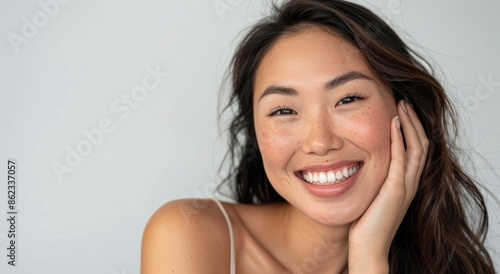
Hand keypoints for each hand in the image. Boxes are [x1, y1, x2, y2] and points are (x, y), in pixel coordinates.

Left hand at [348, 101, 428, 272]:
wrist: (367, 247)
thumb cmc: (365, 223)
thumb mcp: (371, 194)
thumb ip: (372, 178)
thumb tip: (358, 162)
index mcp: (404, 183)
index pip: (415, 149)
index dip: (411, 129)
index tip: (400, 111)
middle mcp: (410, 182)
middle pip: (420, 144)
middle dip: (413, 121)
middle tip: (403, 101)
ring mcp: (405, 186)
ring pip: (415, 147)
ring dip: (409, 124)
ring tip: (401, 105)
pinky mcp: (396, 190)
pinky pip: (400, 159)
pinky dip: (398, 139)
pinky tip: (393, 124)